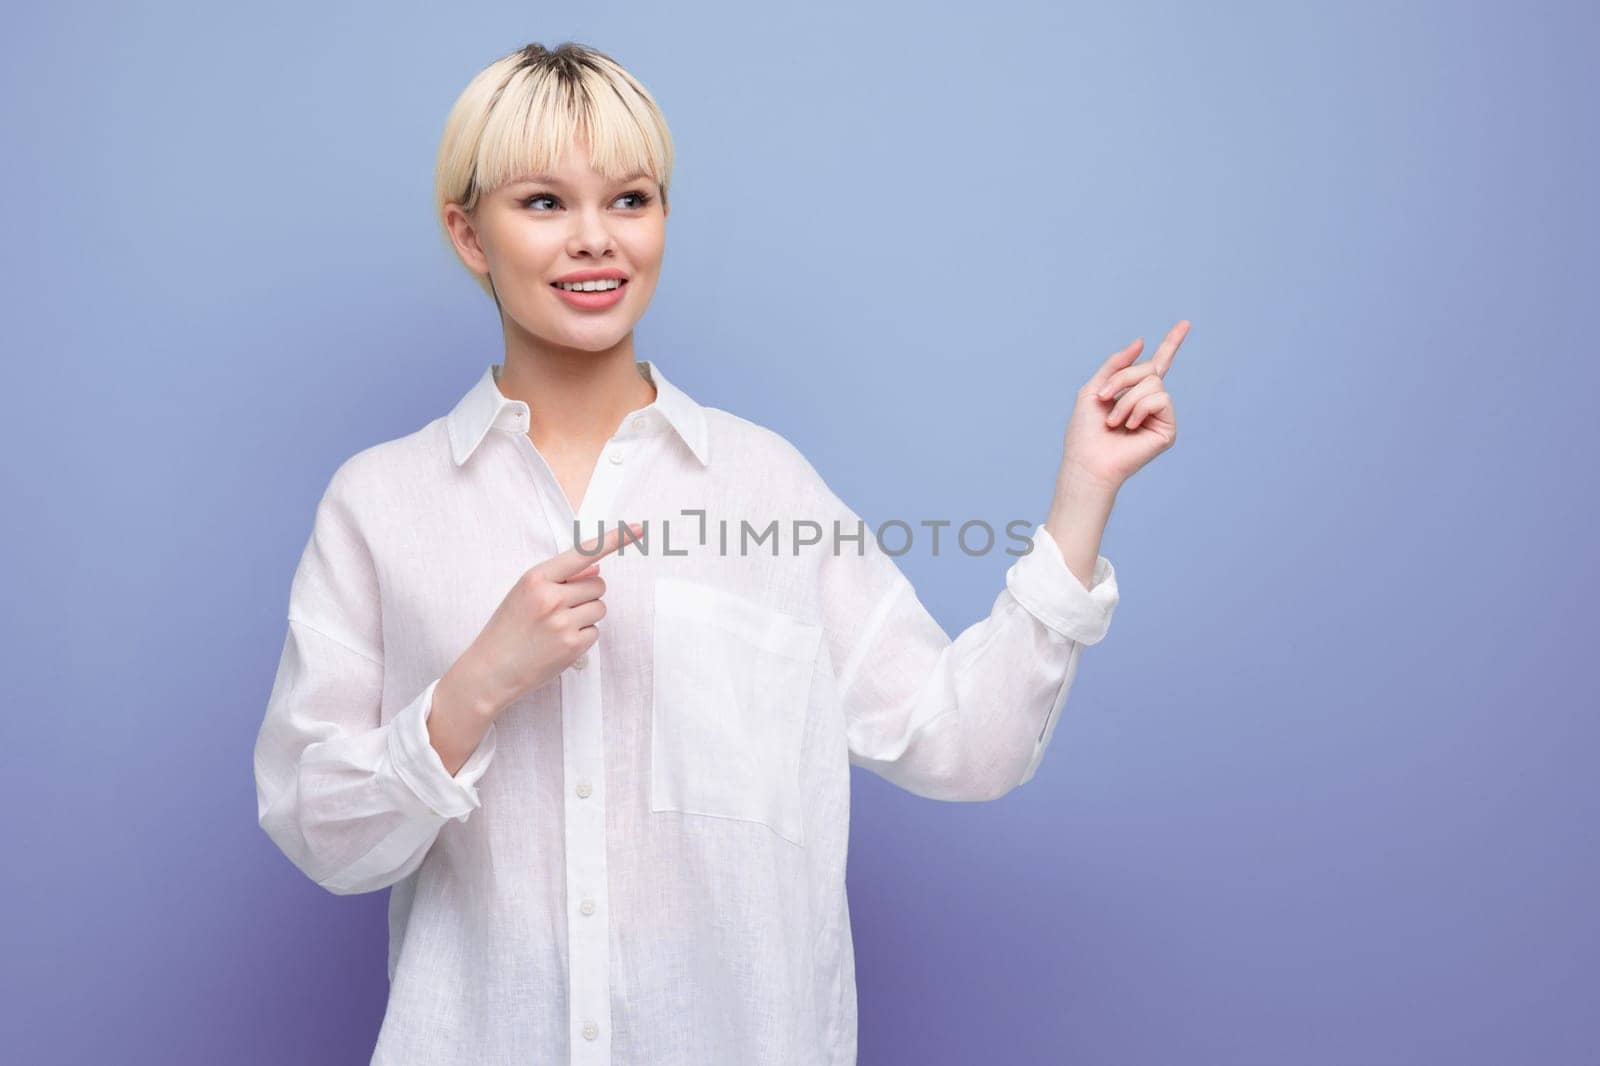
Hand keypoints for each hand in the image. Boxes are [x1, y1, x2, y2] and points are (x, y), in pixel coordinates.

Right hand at [451, 521, 642, 720]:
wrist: (490, 671)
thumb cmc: (507, 629)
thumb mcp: (524, 593)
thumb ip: (560, 578)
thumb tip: (597, 567)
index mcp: (536, 578)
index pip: (583, 552)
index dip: (614, 539)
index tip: (638, 528)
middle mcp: (551, 597)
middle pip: (598, 584)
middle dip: (586, 594)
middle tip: (560, 610)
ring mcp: (563, 623)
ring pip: (600, 607)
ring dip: (586, 615)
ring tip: (556, 628)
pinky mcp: (573, 646)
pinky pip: (596, 631)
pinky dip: (583, 636)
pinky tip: (559, 643)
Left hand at [1061, 320, 1188, 489]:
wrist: (1087, 461)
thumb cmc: (1085, 431)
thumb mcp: (1094, 389)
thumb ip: (1116, 364)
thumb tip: (1141, 342)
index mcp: (1133, 392)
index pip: (1157, 364)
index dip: (1171, 343)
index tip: (1185, 324)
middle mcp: (1150, 402)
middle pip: (1149, 369)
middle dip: (1122, 379)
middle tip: (1104, 398)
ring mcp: (1160, 416)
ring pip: (1154, 383)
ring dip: (1127, 399)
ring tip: (1114, 421)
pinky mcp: (1167, 429)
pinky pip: (1160, 399)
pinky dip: (1139, 409)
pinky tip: (1128, 427)